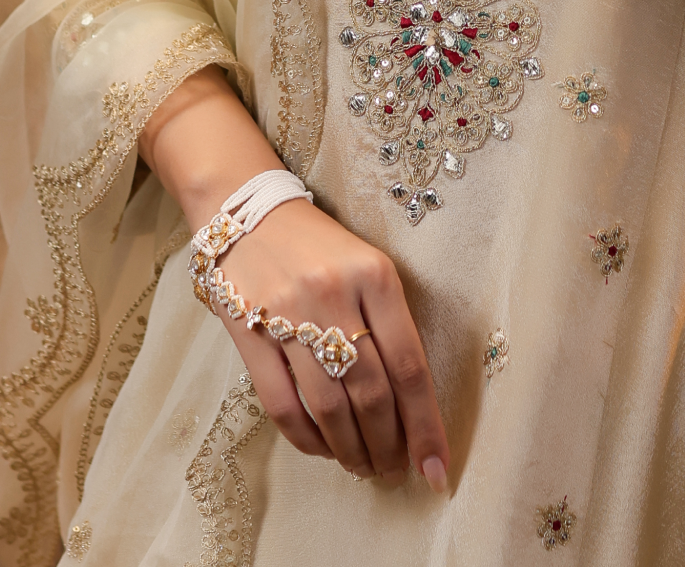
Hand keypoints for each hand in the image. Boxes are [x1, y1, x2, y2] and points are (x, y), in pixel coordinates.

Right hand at [215, 197, 450, 490]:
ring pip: (330, 407)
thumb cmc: (320, 249)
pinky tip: (324, 449)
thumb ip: (390, 326)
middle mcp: (334, 295)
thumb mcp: (368, 268)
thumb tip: (411, 406)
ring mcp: (288, 316)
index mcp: (375, 276)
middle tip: (395, 470)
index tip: (436, 468)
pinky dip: (308, 440)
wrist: (249, 214)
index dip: (426, 426)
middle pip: (372, 393)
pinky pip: (283, 406)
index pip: (409, 365)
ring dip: (352, 450)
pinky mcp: (250, 334)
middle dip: (389, 445)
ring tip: (364, 467)